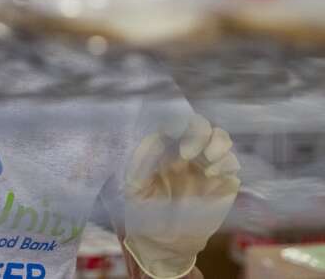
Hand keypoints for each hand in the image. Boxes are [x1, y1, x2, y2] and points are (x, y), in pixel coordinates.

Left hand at [123, 115, 240, 278]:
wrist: (164, 242)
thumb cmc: (144, 211)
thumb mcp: (134, 186)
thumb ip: (141, 161)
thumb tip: (156, 137)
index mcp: (165, 148)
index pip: (175, 122)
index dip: (177, 121)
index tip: (172, 133)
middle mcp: (187, 152)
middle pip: (201, 125)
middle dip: (198, 131)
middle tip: (187, 154)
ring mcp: (207, 165)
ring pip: (221, 138)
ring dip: (217, 143)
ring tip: (207, 161)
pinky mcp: (223, 182)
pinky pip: (231, 163)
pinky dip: (225, 162)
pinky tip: (211, 175)